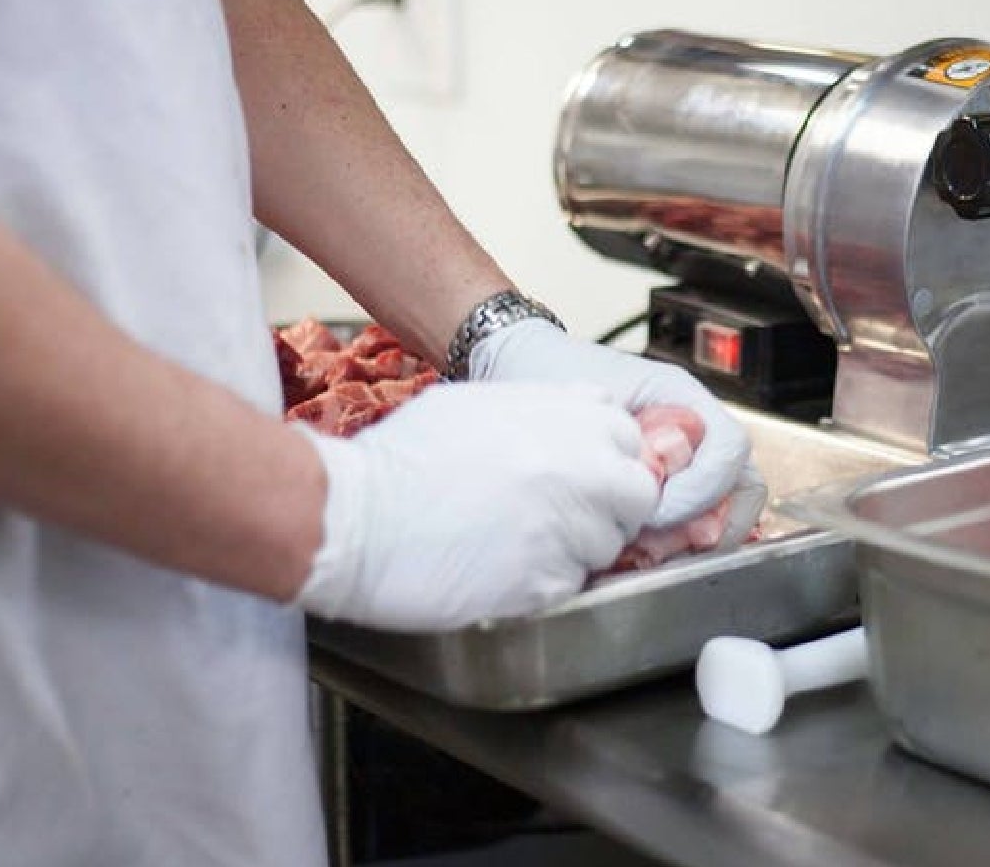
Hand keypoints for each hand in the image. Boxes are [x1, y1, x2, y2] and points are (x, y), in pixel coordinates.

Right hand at [293, 382, 664, 629]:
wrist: (353, 518)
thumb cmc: (401, 461)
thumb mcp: (480, 404)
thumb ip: (547, 409)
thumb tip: (587, 414)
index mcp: (564, 417)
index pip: (631, 438)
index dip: (608, 461)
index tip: (588, 474)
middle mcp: (578, 468)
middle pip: (636, 496)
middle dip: (609, 508)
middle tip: (562, 516)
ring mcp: (567, 527)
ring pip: (606, 546)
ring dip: (575, 548)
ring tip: (515, 541)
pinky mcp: (546, 581)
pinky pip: (571, 584)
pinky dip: (544, 581)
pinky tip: (500, 566)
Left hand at [473, 321, 766, 547]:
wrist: (521, 368)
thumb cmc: (552, 377)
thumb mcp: (588, 406)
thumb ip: (631, 445)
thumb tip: (659, 491)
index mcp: (684, 399)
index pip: (730, 450)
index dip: (702, 490)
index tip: (656, 511)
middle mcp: (696, 430)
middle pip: (742, 489)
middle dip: (705, 526)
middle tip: (656, 547)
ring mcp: (687, 460)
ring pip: (724, 512)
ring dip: (689, 541)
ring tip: (642, 553)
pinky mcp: (668, 489)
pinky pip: (693, 524)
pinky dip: (671, 545)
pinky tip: (633, 552)